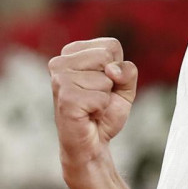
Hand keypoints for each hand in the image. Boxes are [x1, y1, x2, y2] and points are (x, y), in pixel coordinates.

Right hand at [49, 38, 137, 188]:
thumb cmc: (104, 111)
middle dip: (111, 82)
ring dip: (105, 97)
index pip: (111, 46)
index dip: (117, 69)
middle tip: (96, 96)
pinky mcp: (65, 98)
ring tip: (91, 106)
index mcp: (72, 52)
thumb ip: (127, 70)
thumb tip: (111, 70)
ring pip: (105, 79)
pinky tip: (88, 114)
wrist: (92, 143)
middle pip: (107, 57)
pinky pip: (101, 97)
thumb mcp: (124, 86)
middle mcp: (60, 62)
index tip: (103, 84)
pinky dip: (101, 109)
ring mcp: (59, 79)